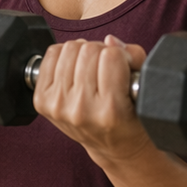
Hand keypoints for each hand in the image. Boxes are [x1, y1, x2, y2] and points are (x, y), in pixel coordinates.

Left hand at [33, 33, 152, 163]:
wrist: (113, 146)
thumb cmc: (130, 117)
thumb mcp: (144, 90)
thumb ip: (135, 58)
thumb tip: (109, 41)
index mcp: (110, 111)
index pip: (111, 56)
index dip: (121, 55)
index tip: (123, 66)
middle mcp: (80, 110)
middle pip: (88, 50)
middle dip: (101, 52)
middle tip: (106, 68)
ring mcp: (58, 106)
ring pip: (69, 49)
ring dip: (83, 52)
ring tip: (91, 68)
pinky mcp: (42, 101)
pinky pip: (51, 55)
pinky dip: (64, 55)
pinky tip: (74, 69)